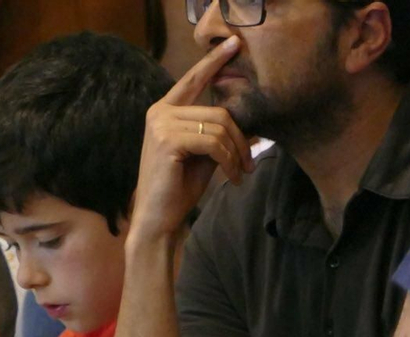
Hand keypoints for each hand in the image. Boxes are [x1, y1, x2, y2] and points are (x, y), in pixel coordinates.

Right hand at [129, 37, 252, 241]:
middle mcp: (159, 113)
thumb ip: (219, 132)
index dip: (214, 62)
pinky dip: (229, 161)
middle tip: (249, 163)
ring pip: (219, 128)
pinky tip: (232, 177)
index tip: (235, 44)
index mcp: (164, 111)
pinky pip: (213, 143)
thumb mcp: (204, 153)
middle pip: (218, 111)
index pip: (193, 80)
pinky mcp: (167, 141)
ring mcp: (161, 126)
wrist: (157, 219)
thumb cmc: (179, 187)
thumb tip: (252, 121)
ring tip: (240, 173)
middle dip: (240, 139)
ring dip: (237, 154)